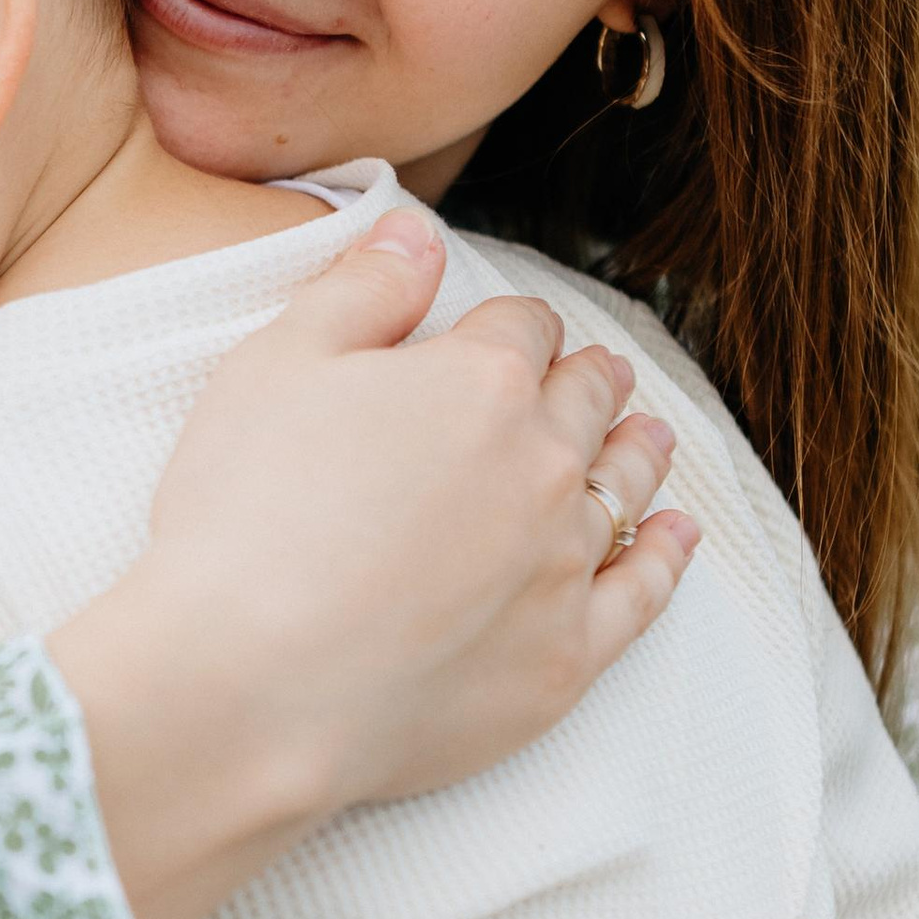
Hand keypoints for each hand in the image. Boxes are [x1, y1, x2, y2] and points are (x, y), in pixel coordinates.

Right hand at [53, 208, 698, 918]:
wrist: (245, 686)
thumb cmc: (242, 517)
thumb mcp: (275, 364)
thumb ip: (360, 288)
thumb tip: (418, 232)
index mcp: (481, 381)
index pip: (520, 327)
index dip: (507, 327)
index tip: (498, 337)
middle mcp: (544, 464)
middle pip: (586, 400)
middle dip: (586, 379)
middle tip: (592, 375)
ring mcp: (561, 565)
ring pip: (624, 486)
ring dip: (636, 450)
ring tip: (647, 436)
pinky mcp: (562, 659)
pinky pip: (640, 592)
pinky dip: (663, 554)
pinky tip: (675, 534)